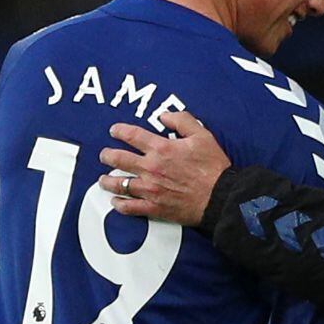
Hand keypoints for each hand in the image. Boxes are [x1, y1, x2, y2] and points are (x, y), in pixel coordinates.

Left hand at [98, 111, 231, 224]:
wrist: (220, 197)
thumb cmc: (213, 167)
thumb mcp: (202, 135)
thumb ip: (182, 121)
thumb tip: (165, 116)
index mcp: (162, 148)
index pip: (132, 135)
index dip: (119, 131)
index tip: (114, 130)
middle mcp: (151, 168)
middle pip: (119, 159)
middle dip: (107, 155)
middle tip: (104, 154)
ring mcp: (150, 189)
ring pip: (120, 184)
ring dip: (108, 181)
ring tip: (103, 179)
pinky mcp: (154, 207)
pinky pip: (130, 207)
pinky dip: (119, 205)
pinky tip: (116, 202)